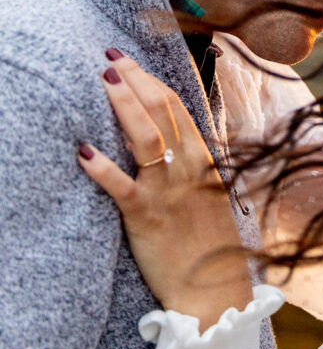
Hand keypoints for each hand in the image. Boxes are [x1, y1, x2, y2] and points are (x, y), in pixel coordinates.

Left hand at [78, 52, 252, 328]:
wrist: (213, 289)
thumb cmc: (208, 243)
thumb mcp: (208, 194)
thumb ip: (189, 164)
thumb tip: (164, 139)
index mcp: (201, 160)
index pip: (175, 107)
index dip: (150, 79)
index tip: (128, 61)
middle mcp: (186, 168)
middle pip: (160, 110)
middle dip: (134, 79)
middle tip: (109, 58)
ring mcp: (167, 190)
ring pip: (144, 135)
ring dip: (123, 104)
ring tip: (103, 79)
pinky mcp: (146, 216)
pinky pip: (121, 186)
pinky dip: (101, 167)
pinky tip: (82, 150)